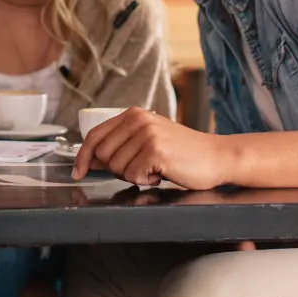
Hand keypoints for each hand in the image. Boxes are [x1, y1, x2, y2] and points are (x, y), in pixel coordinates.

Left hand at [72, 108, 229, 190]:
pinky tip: (162, 174)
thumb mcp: (147, 140)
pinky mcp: (156, 151)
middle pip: (102, 155)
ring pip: (116, 168)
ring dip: (134, 176)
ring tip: (155, 169)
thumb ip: (120, 145)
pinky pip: (133, 176)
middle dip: (116, 170)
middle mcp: (137, 120)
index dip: (82, 157)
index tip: (78, 172)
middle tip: (141, 169)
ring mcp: (146, 134)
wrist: (219, 157)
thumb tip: (88, 160)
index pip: (94, 136)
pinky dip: (146, 181)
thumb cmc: (182, 154)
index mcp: (132, 114)